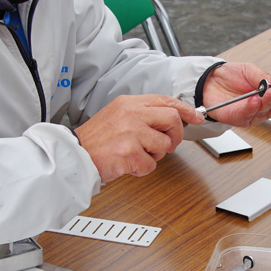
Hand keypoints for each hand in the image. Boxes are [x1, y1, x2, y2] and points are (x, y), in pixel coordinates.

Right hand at [74, 94, 203, 182]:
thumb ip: (142, 114)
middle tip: (167, 145)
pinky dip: (142, 169)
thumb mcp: (118, 115)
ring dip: (155, 155)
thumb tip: (170, 119)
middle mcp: (131, 115)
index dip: (185, 110)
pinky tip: (128, 164)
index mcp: (129, 103)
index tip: (196, 116)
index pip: (166, 101)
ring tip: (136, 154)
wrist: (74, 155)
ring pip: (164, 145)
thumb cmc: (96, 140)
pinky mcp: (129, 153)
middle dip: (175, 136)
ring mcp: (130, 133)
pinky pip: (151, 164)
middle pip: (171, 120)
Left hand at [201, 63, 270, 126]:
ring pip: (266, 112)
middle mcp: (264, 107)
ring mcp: (252, 114)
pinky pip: (247, 115)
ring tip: (268, 91)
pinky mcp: (238, 118)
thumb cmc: (231, 76)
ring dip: (269, 101)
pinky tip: (254, 100)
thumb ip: (264, 76)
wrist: (211, 79)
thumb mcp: (251, 70)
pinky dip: (252, 108)